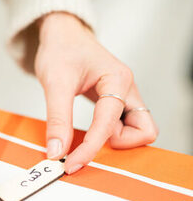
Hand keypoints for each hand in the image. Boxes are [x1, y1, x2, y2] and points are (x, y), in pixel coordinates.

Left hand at [35, 12, 157, 173]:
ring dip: (115, 141)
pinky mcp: (115, 102)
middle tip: (88, 144)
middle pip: (144, 130)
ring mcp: (124, 96)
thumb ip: (58, 119)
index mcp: (118, 80)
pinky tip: (88, 134)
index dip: (90, 148)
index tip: (70, 164)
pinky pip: (123, 126)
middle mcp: (127, 89)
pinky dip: (108, 135)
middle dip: (118, 144)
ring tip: (87, 135)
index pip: (109, 125)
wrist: (62, 36)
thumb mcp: (55, 83)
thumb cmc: (61, 50)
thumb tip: (57, 152)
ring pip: (138, 130)